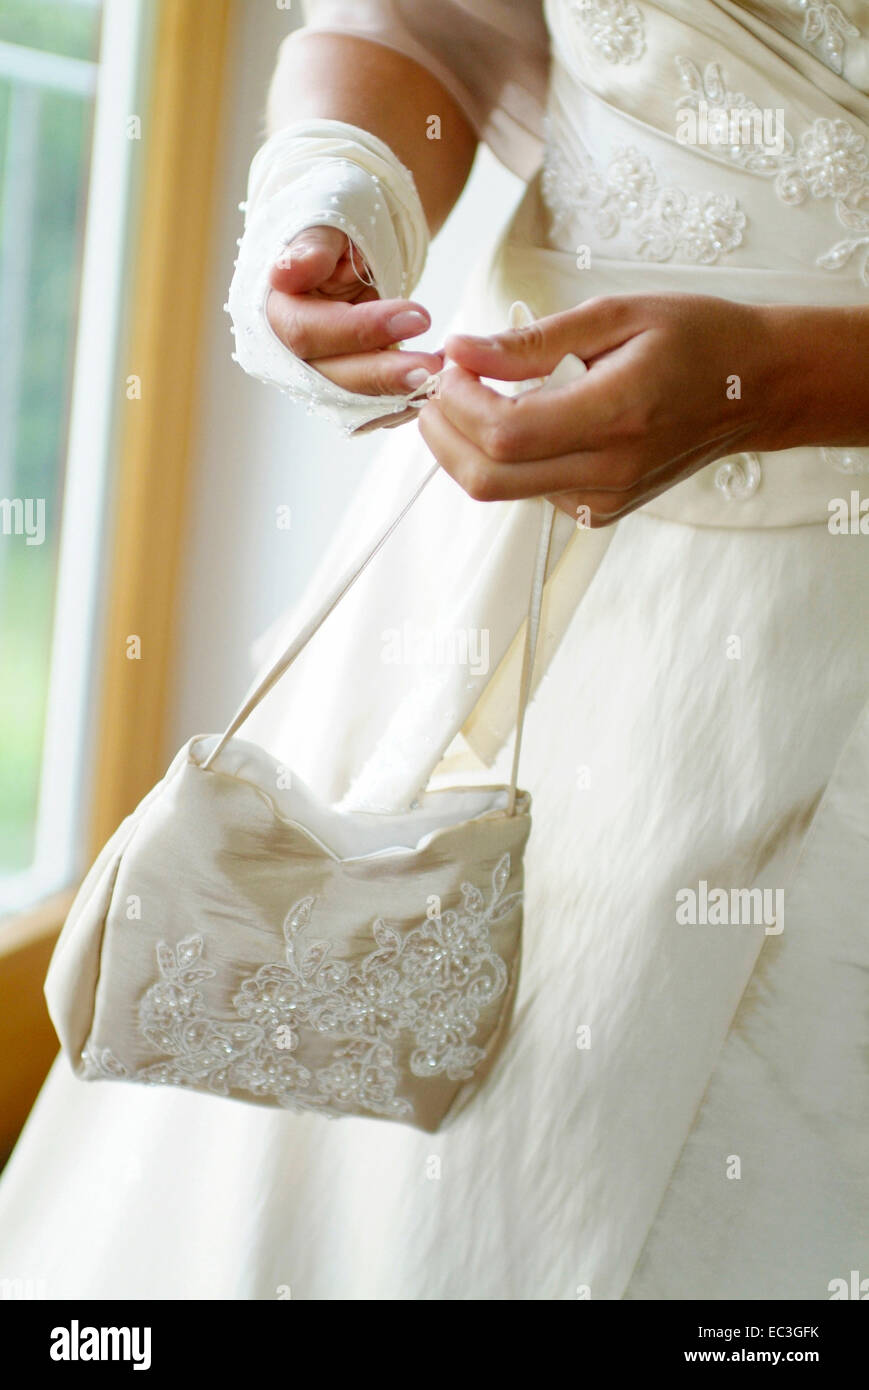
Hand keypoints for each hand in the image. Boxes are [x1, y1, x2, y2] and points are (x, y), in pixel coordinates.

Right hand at [265, 227, 442, 396]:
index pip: (308, 333)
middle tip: (433, 367)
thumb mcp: (325, 226)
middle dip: (384, 374)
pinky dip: (401, 403)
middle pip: (330, 378)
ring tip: (440, 377)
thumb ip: (311, 248)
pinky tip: (433, 389)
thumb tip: (284, 274)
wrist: (340, 260)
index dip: (362, 329)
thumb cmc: (333, 239)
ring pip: (351, 403)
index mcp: (271, 312)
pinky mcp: (339, 397)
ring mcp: (311, 382)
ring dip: (398, 394)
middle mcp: (284, 357)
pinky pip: (368, 412)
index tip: (418, 316)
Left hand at [418, 293, 784, 524]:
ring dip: (465, 444)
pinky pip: (527, 491)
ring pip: (500, 489)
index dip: (457, 402)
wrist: (755, 389)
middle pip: (488, 477)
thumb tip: (464, 351)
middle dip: (442, 433)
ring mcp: (604, 500)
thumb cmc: (695, 338)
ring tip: (472, 393)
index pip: (505, 432)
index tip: (450, 362)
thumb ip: (533, 342)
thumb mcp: (615, 316)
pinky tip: (515, 416)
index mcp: (616, 415)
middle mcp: (608, 471)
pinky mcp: (601, 511)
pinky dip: (503, 457)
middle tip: (437, 386)